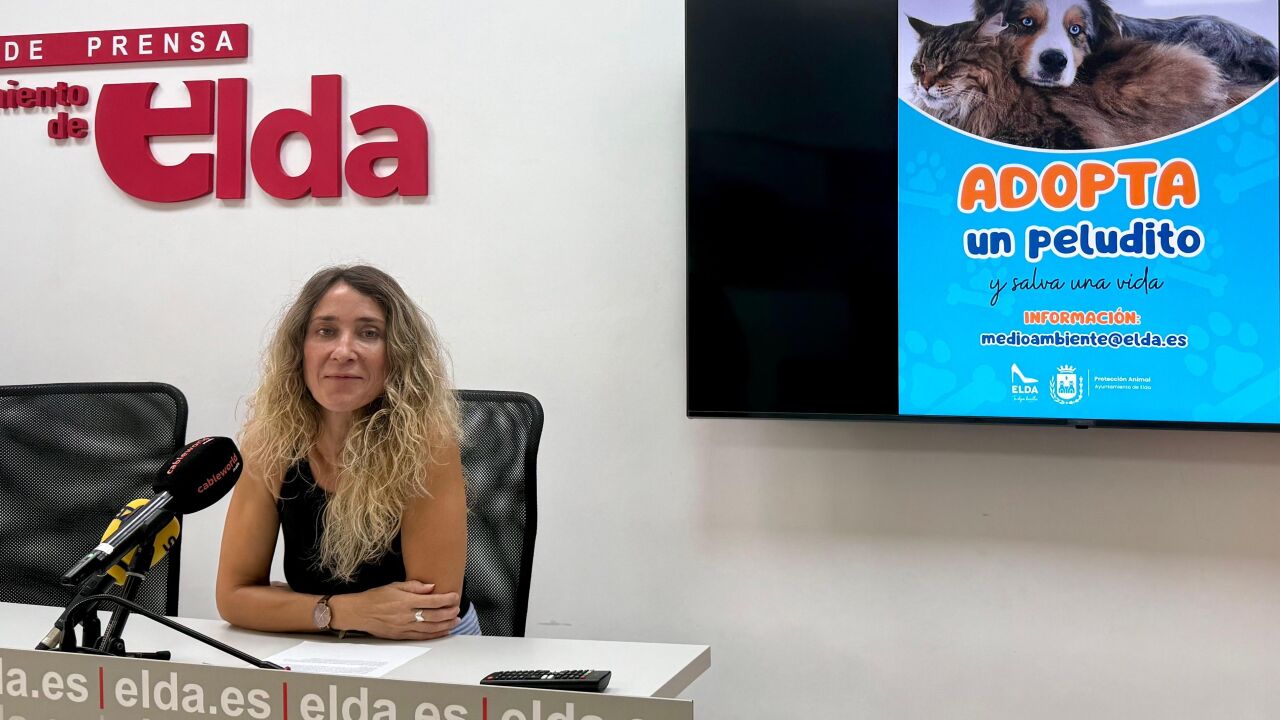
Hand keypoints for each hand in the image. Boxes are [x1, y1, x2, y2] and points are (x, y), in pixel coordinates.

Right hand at [333, 581, 459, 639]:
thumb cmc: (375, 597)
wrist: (358, 613)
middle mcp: (406, 615)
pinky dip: (434, 635)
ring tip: (455, 621)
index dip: (446, 599)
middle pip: (433, 616)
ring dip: (445, 625)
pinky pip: (421, 637)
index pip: (431, 600)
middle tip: (458, 609)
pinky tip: (443, 632)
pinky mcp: (400, 636)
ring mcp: (403, 627)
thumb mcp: (394, 586)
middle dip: (448, 613)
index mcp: (405, 601)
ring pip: (429, 628)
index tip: (455, 597)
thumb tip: (431, 587)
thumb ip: (414, 586)